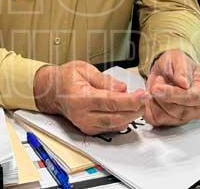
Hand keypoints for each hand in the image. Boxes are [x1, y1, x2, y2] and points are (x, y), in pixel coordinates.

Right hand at [34, 61, 148, 134]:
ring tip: (140, 103)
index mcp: (80, 98)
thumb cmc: (66, 78)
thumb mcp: (84, 69)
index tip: (143, 95)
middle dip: (135, 109)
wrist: (52, 92)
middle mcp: (82, 115)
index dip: (130, 100)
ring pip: (115, 125)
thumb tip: (122, 88)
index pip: (110, 102)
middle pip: (115, 117)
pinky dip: (123, 120)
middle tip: (146, 98)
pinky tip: (129, 110)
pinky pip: (111, 128)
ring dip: (131, 115)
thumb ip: (104, 80)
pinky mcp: (90, 130)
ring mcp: (86, 125)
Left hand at [143, 50, 199, 126]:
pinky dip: (147, 107)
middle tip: (158, 80)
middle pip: (176, 110)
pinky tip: (149, 96)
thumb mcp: (179, 59)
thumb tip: (184, 83)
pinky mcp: (167, 123)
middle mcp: (195, 110)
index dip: (172, 94)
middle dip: (161, 95)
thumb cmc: (176, 66)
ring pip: (164, 116)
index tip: (157, 88)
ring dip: (154, 100)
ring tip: (157, 86)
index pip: (189, 98)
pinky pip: (154, 119)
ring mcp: (182, 119)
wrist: (165, 71)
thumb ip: (182, 70)